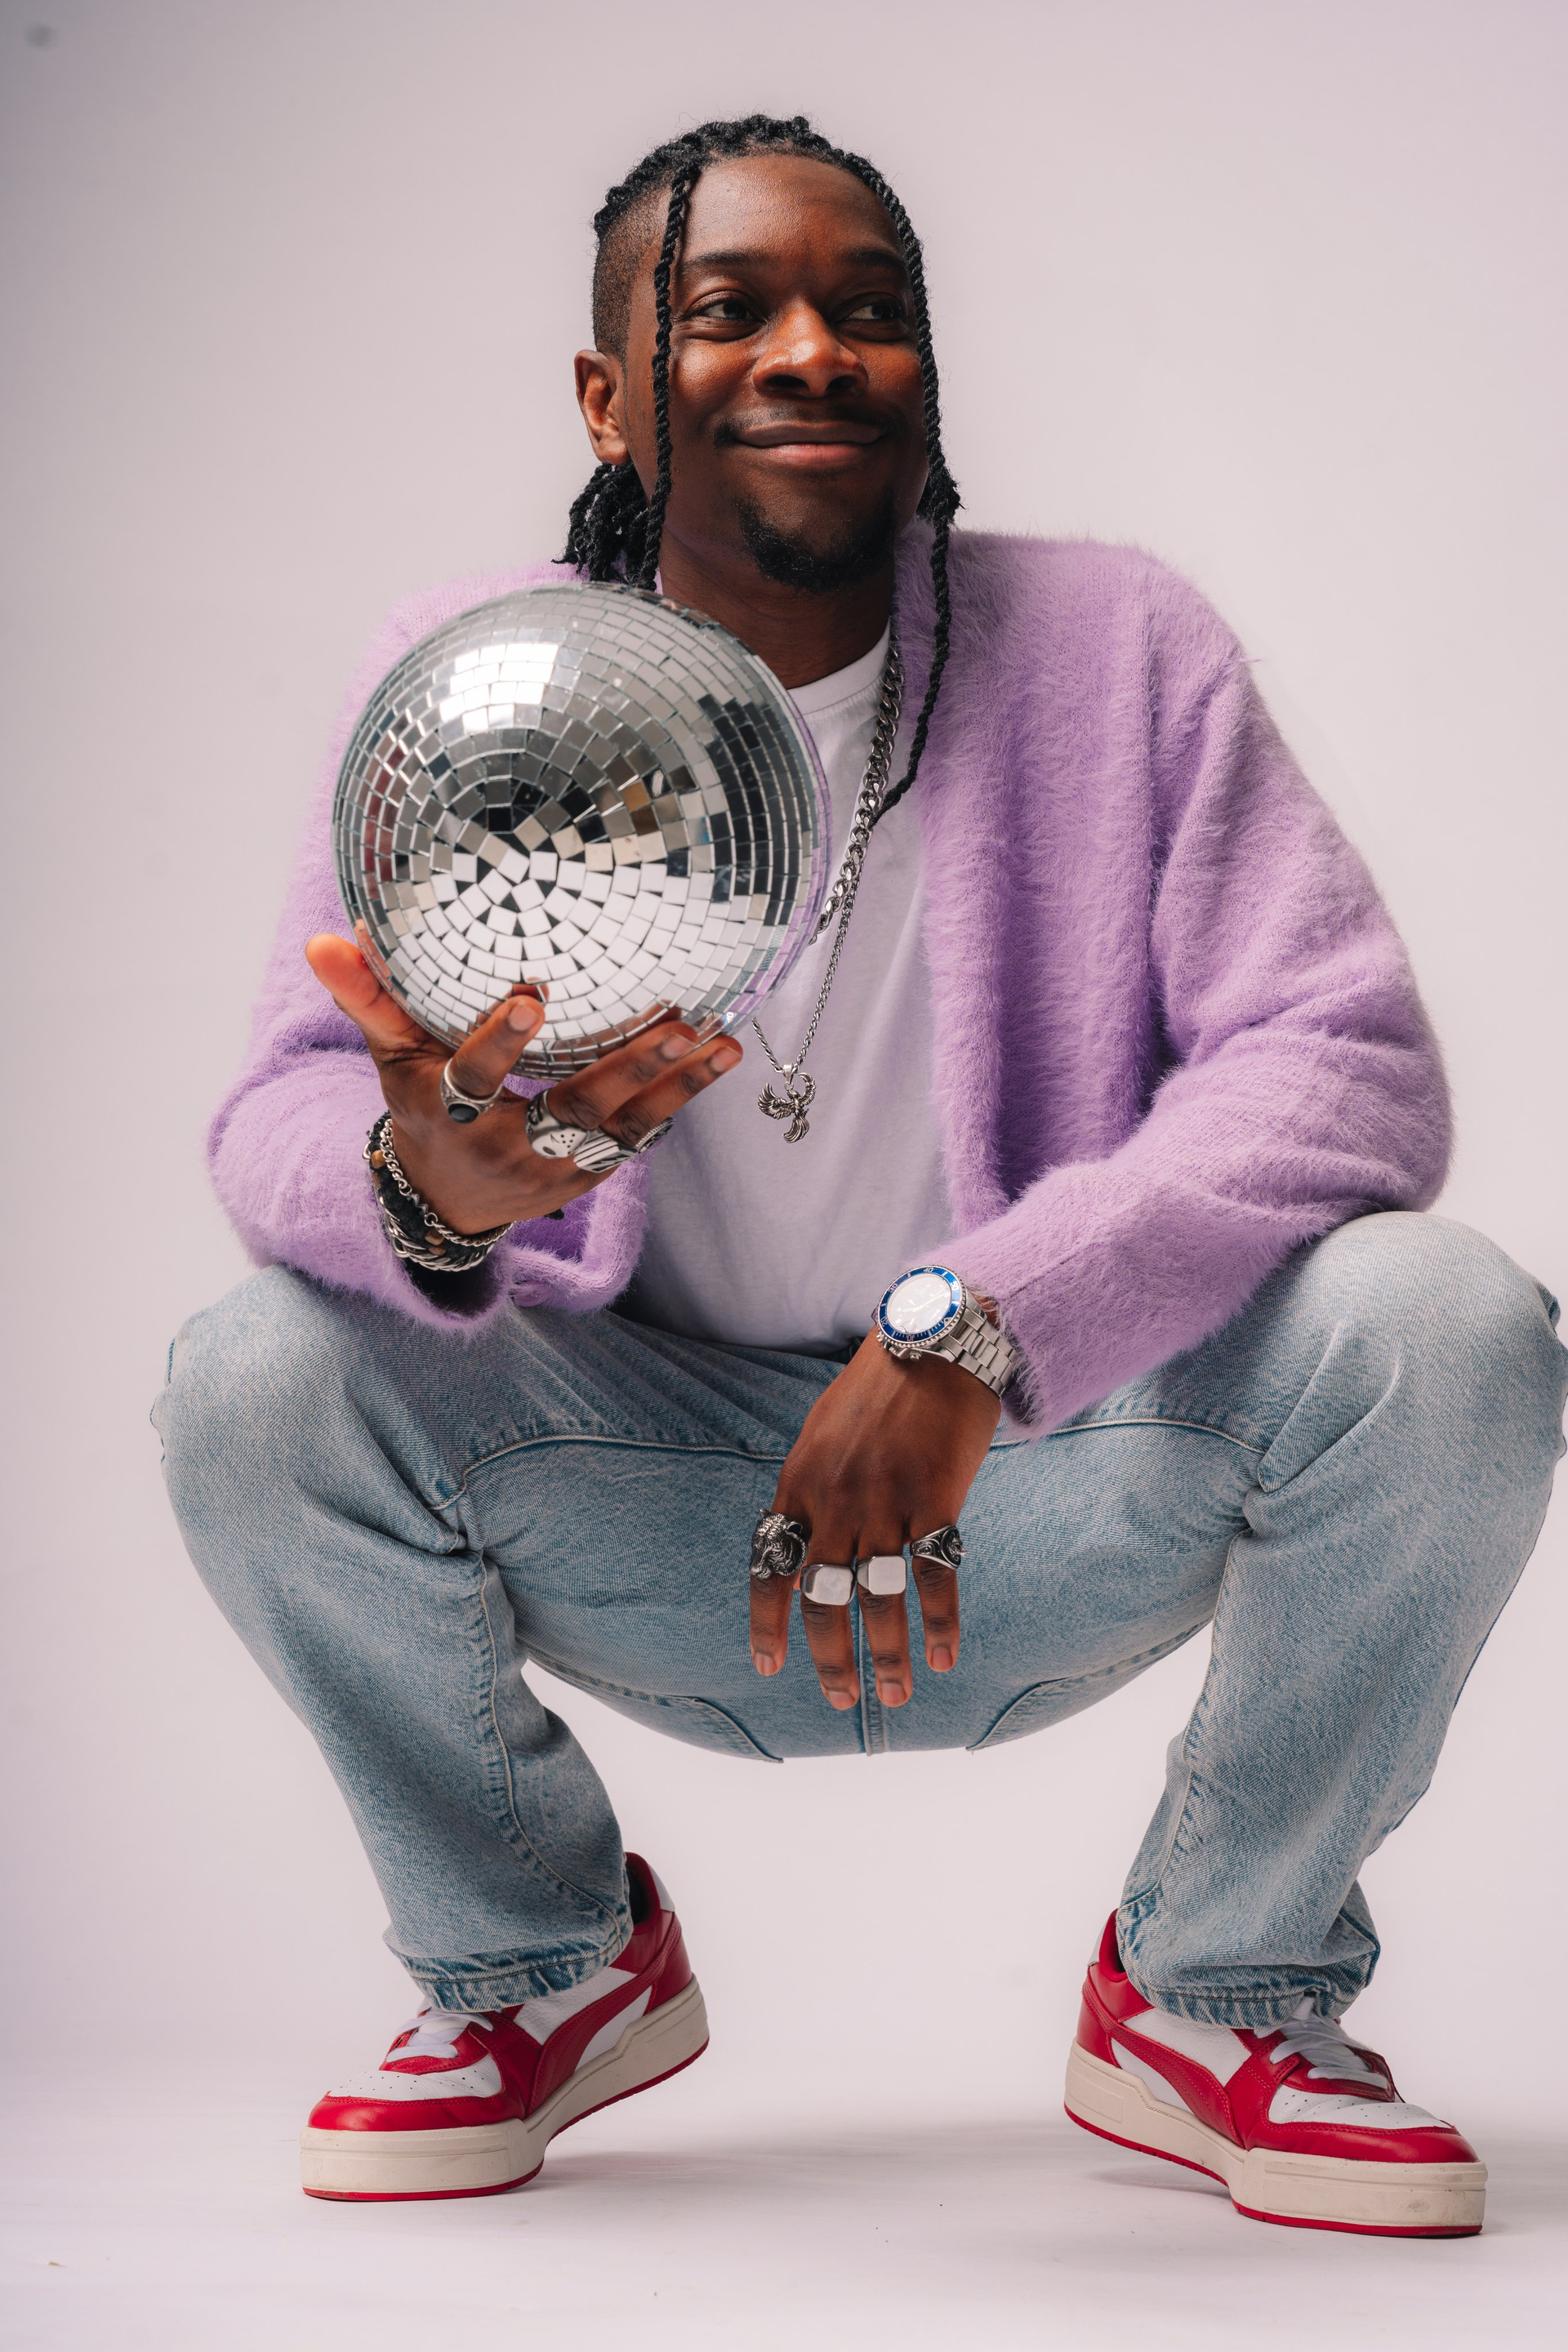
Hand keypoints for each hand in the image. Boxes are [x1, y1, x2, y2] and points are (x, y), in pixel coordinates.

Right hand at [305, 929, 741, 1230]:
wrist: (447, 1199)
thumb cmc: (421, 1107)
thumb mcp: (388, 1058)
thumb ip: (366, 998)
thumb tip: (327, 936)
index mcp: (450, 1116)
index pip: (472, 1081)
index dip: (499, 1045)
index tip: (532, 999)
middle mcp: (507, 1150)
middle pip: (569, 1112)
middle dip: (623, 1069)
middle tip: (672, 1021)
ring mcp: (555, 1169)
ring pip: (620, 1129)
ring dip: (672, 1086)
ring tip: (718, 1042)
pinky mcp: (590, 1176)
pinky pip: (641, 1136)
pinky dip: (680, 1098)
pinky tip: (719, 1058)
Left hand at [749, 1334, 999, 1710]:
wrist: (933, 1340)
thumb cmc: (879, 1389)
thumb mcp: (824, 1434)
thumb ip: (813, 1488)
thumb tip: (806, 1538)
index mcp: (799, 1483)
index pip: (770, 1565)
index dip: (768, 1622)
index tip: (767, 1666)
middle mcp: (834, 1498)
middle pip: (822, 1596)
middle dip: (829, 1657)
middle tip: (839, 1701)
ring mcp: (884, 1499)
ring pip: (878, 1597)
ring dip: (887, 1655)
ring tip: (898, 1696)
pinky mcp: (935, 1497)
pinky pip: (935, 1576)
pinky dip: (940, 1624)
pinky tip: (944, 1656)